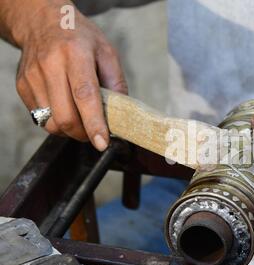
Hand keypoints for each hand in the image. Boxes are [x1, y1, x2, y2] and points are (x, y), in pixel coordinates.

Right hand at [13, 0, 127, 150]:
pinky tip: (65, 107)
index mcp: (75, 54)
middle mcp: (50, 65)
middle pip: (65, 116)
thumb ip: (116, 83)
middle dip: (83, 133)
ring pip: (51, 123)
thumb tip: (121, 114)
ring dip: (69, 130)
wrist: (42, 22)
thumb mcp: (107, 52)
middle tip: (95, 133)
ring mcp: (32, 77)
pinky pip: (41, 118)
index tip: (102, 142)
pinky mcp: (22, 86)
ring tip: (80, 118)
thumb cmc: (80, 38)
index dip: (94, 123)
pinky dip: (56, 121)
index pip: (84, 95)